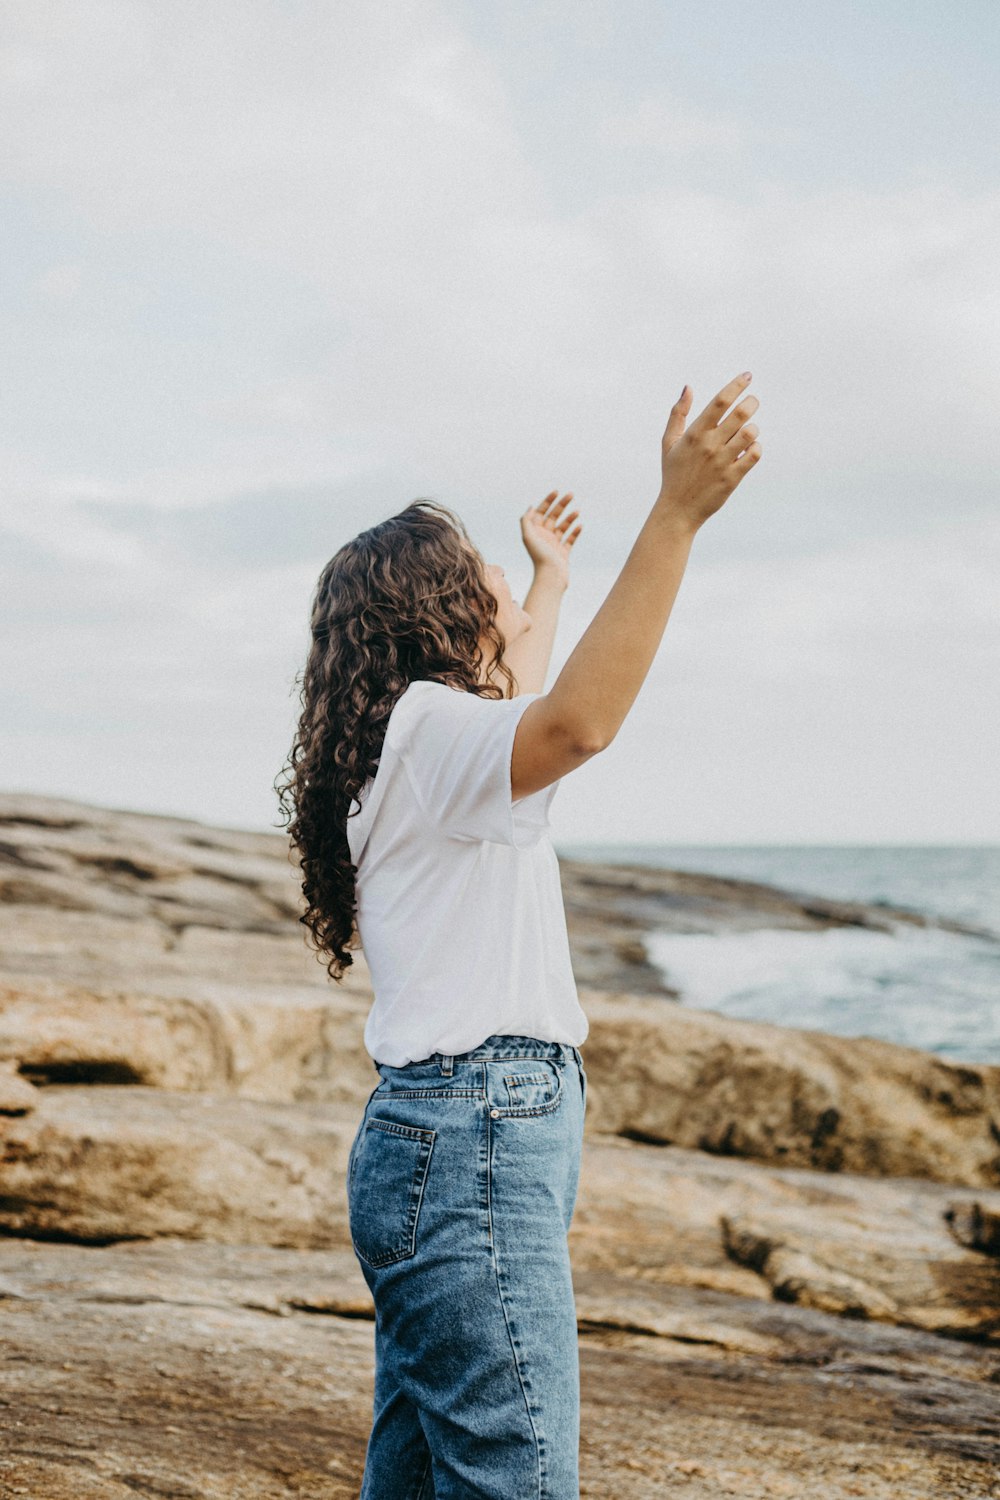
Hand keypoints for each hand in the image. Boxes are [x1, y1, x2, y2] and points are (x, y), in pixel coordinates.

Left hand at [520, 490, 581, 587]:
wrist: (551, 578)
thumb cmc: (540, 558)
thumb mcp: (528, 537)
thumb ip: (526, 521)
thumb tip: (530, 507)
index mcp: (535, 533)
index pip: (541, 512)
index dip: (547, 501)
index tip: (557, 492)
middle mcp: (544, 537)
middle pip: (553, 517)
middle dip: (561, 505)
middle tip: (571, 495)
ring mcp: (554, 545)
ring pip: (562, 527)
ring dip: (570, 518)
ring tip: (577, 511)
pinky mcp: (563, 553)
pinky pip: (570, 540)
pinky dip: (575, 532)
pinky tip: (580, 525)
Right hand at [658, 373, 761, 531]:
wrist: (678, 510)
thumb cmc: (674, 474)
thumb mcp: (668, 443)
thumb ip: (678, 414)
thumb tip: (688, 388)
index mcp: (694, 433)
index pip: (720, 401)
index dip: (736, 385)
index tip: (747, 376)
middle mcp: (709, 445)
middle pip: (741, 413)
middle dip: (751, 402)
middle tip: (752, 402)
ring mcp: (722, 462)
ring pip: (750, 432)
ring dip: (753, 428)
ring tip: (747, 431)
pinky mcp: (732, 477)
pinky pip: (754, 454)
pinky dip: (756, 448)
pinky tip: (749, 449)